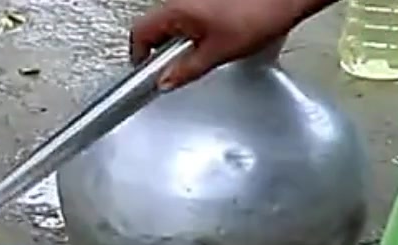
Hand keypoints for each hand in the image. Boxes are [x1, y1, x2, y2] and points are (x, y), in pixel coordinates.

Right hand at [129, 0, 308, 88]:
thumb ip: (186, 70)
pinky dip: (201, 29)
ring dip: (185, 39)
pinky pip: (196, 14)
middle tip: (179, 67)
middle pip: (158, 26)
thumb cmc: (258, 15)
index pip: (140, 33)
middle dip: (164, 49)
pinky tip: (221, 38)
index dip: (139, 54)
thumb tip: (165, 82)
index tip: (147, 70)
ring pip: (178, 20)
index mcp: (176, 10)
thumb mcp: (217, 53)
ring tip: (206, 53)